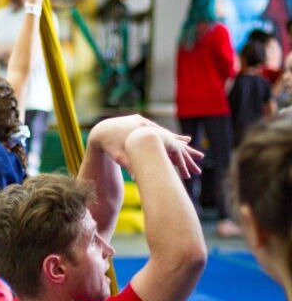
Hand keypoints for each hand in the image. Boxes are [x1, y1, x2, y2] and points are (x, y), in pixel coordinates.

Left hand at [88, 115, 202, 178]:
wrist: (100, 130)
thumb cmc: (109, 146)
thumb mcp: (119, 156)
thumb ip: (130, 165)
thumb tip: (138, 179)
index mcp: (145, 134)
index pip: (168, 149)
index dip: (179, 160)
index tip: (188, 170)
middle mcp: (148, 126)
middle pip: (170, 140)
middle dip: (184, 149)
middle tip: (200, 158)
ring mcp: (145, 122)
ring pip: (164, 133)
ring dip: (176, 140)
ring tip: (190, 143)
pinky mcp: (141, 121)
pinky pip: (157, 129)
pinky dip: (165, 134)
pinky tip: (171, 135)